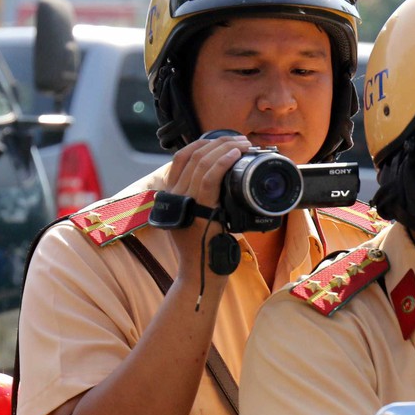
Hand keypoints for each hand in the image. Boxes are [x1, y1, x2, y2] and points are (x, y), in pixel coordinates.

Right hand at [164, 135, 248, 275]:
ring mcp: (184, 201)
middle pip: (192, 154)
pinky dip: (223, 161)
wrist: (200, 274)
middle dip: (219, 141)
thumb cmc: (205, 249)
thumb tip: (222, 186)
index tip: (224, 140)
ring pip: (201, 162)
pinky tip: (235, 154)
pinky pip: (209, 178)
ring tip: (243, 144)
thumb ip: (202, 202)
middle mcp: (173, 194)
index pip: (181, 157)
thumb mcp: (199, 219)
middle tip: (240, 140)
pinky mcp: (199, 209)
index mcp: (172, 194)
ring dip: (225, 148)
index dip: (202, 143)